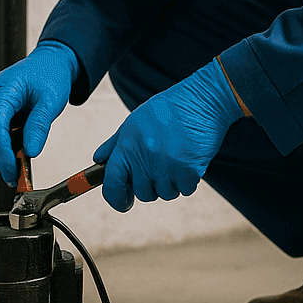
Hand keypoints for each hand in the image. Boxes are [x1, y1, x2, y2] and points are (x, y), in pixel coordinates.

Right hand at [0, 40, 80, 183]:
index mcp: (3, 89)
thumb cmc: (51, 74)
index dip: (1, 151)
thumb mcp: (52, 100)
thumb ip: (39, 125)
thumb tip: (30, 152)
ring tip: (19, 168)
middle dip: (0, 157)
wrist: (51, 62)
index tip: (12, 170)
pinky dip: (4, 146)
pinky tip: (17, 154)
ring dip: (1, 154)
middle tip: (17, 177)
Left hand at [96, 58, 243, 211]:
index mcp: (128, 145)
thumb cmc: (169, 109)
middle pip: (143, 193)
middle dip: (151, 185)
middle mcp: (145, 158)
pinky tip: (189, 160)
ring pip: (166, 193)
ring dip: (172, 183)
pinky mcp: (188, 170)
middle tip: (161, 166)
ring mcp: (166, 165)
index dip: (116, 198)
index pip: (112, 183)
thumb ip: (115, 144)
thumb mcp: (135, 121)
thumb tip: (99, 160)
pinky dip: (189, 180)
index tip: (124, 202)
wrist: (202, 101)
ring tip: (177, 159)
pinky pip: (185, 189)